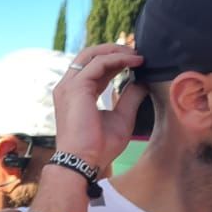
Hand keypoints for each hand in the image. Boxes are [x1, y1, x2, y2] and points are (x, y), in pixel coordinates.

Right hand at [52, 44, 146, 169]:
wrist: (84, 161)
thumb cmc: (99, 146)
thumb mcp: (122, 118)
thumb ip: (129, 98)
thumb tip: (142, 83)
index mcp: (77, 95)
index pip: (94, 69)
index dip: (115, 62)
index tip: (138, 63)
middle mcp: (69, 87)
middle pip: (89, 56)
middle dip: (114, 50)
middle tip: (138, 54)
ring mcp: (69, 86)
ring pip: (92, 55)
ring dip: (117, 51)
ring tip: (138, 56)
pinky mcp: (76, 88)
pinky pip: (99, 63)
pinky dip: (118, 59)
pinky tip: (135, 62)